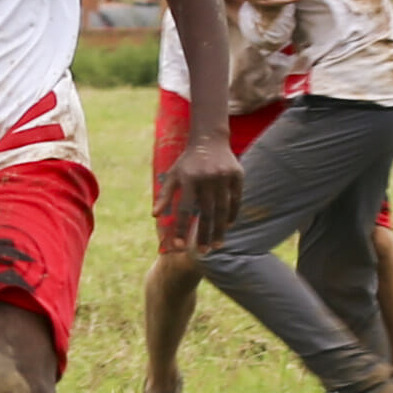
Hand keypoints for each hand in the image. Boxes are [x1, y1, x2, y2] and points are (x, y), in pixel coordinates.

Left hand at [159, 133, 240, 250]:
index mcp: (188, 178)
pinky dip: (232, 214)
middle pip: (205, 212)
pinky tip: (228, 226)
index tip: (178, 246)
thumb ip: (164, 194)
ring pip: (222, 208)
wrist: (210, 140)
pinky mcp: (237, 175)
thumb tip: (155, 215)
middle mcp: (206, 177)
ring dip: (219, 229)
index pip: (184, 208)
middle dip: (203, 234)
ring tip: (216, 245)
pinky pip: (236, 199)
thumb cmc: (188, 162)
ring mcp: (224, 176)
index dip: (181, 227)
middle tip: (202, 252)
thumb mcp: (173, 175)